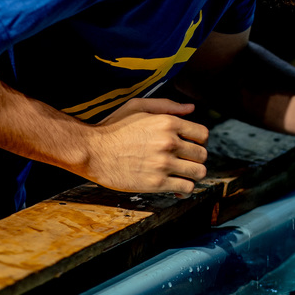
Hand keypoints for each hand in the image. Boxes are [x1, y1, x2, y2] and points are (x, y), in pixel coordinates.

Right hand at [86, 97, 208, 194]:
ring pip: (198, 172)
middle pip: (202, 154)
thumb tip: (191, 108)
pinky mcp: (156, 183)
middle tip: (184, 161)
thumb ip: (166, 105)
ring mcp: (163, 163)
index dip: (199, 141)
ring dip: (193, 174)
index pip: (202, 134)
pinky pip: (186, 188)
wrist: (91, 151)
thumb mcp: (137, 106)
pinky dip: (184, 189)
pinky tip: (176, 186)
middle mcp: (169, 142)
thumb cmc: (112, 128)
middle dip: (195, 158)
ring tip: (182, 174)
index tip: (189, 145)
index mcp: (167, 122)